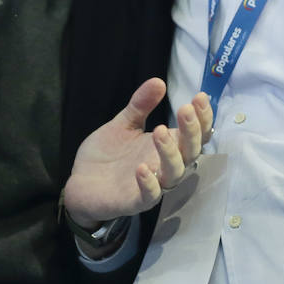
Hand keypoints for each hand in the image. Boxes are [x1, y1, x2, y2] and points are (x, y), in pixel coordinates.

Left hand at [62, 79, 213, 226]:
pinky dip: (149, 183)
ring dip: (170, 153)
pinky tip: (141, 168)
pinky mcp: (135, 202)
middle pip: (191, 152)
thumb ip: (140, 105)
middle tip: (186, 109)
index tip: (199, 97)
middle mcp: (165, 166)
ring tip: (160, 130)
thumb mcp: (123, 124)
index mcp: (167, 146)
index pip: (195, 134)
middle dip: (192, 131)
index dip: (202, 118)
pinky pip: (149, 196)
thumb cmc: (108, 155)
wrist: (81, 182)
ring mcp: (153, 185)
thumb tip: (158, 81)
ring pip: (174, 173)